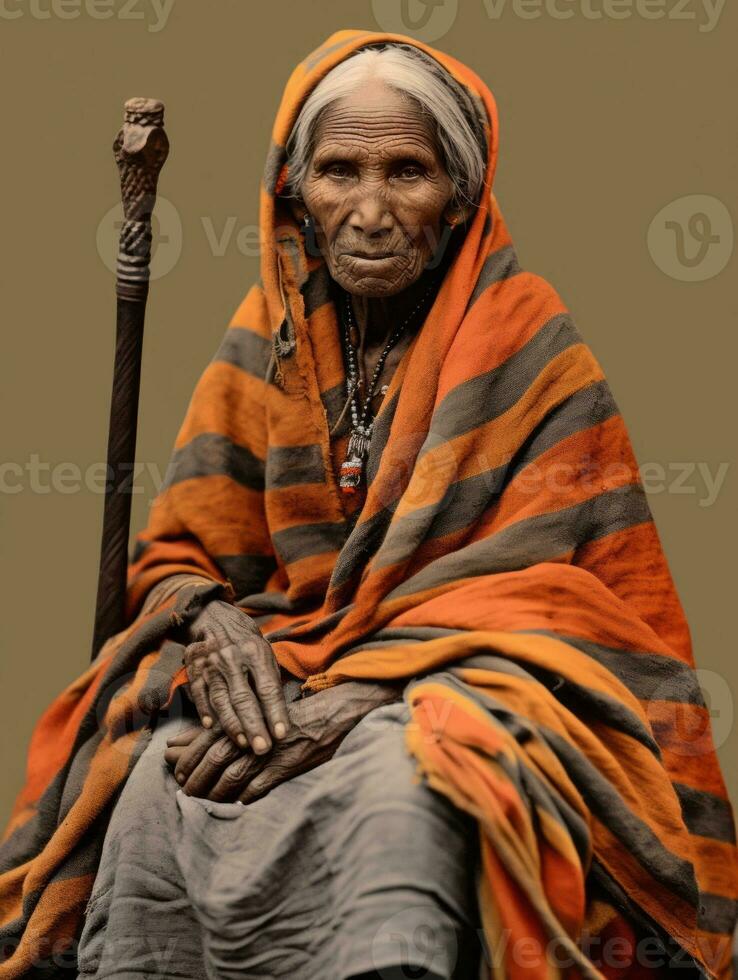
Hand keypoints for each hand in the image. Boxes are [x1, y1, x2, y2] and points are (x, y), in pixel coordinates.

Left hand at [164, 680, 403, 802]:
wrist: (335, 712)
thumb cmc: (292, 712)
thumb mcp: (258, 712)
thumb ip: (225, 726)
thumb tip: (184, 742)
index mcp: (246, 717)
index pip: (206, 740)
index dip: (187, 758)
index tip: (175, 771)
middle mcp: (254, 733)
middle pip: (214, 761)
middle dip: (195, 779)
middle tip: (183, 792)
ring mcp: (270, 752)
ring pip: (232, 778)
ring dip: (213, 793)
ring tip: (202, 801)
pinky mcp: (287, 767)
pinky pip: (258, 788)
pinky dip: (243, 798)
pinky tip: (235, 803)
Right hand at [183, 599, 289, 755]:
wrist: (214, 618)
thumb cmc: (247, 644)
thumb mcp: (265, 653)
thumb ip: (270, 681)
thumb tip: (281, 714)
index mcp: (256, 652)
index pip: (268, 686)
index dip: (275, 711)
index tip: (281, 734)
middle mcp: (232, 657)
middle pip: (243, 696)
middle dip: (254, 725)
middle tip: (263, 749)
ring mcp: (211, 663)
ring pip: (221, 698)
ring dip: (232, 724)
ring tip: (243, 744)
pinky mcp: (194, 668)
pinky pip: (199, 693)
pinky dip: (204, 711)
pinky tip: (211, 728)